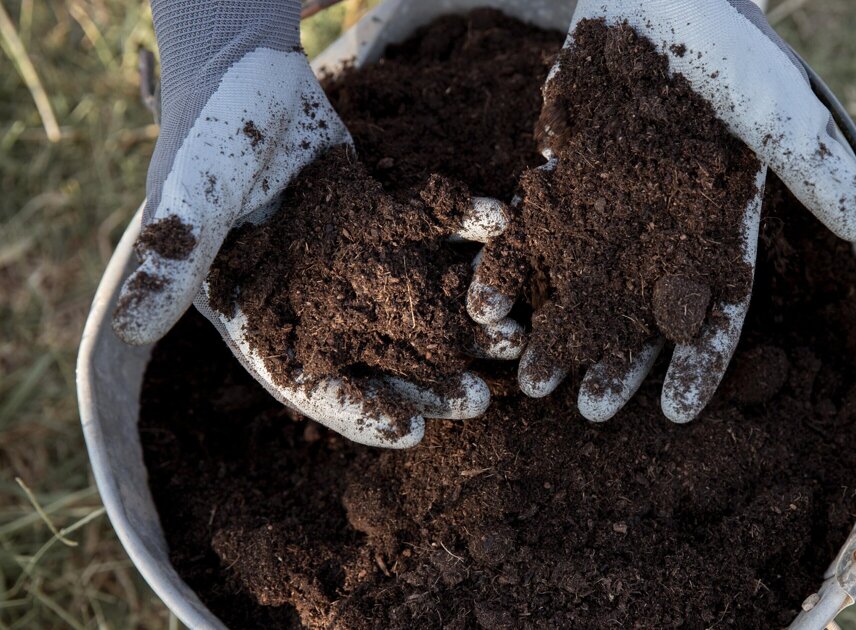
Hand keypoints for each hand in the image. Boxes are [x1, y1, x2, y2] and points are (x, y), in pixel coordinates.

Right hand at [110, 5, 500, 447]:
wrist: (243, 69)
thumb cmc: (205, 137)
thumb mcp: (189, 200)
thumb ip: (174, 259)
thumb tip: (129, 330)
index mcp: (260, 313)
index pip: (307, 382)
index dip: (357, 411)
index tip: (410, 433)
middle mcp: (314, 298)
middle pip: (376, 356)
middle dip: (429, 381)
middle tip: (481, 399)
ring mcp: (354, 260)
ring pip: (415, 303)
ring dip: (464, 321)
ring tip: (513, 338)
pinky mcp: (385, 217)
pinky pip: (434, 233)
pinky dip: (468, 233)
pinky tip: (504, 234)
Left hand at [468, 0, 855, 423]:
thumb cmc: (730, 48)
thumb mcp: (777, 104)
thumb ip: (813, 165)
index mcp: (719, 227)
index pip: (716, 308)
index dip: (699, 362)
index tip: (676, 413)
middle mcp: (664, 228)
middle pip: (642, 311)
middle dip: (616, 362)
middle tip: (586, 412)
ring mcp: (612, 204)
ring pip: (584, 283)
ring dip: (561, 330)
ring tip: (531, 379)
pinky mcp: (564, 174)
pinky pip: (535, 230)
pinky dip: (514, 265)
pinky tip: (489, 303)